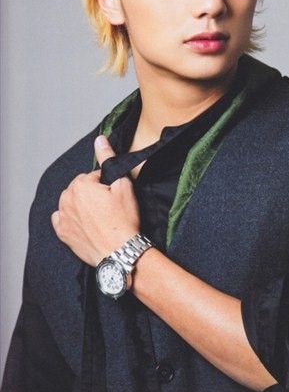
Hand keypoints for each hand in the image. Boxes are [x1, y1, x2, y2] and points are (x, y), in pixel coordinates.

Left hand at [51, 135, 139, 265]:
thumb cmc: (124, 220)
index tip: (115, 197)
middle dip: (92, 194)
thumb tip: (100, 138)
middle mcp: (66, 199)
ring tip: (99, 217)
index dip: (107, 185)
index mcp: (80, 185)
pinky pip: (61, 218)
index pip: (93, 176)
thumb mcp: (123, 184)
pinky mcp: (62, 233)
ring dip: (82, 205)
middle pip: (80, 188)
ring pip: (71, 202)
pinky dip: (71, 218)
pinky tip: (85, 224)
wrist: (120, 252)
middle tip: (109, 208)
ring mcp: (62, 217)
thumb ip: (108, 158)